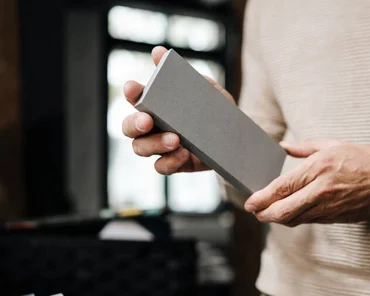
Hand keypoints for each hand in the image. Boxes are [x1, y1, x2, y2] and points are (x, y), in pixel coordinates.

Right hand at [122, 46, 235, 174]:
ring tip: (176, 139)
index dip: (131, 93)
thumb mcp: (207, 90)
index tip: (133, 88)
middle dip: (135, 123)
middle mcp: (152, 126)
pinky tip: (184, 154)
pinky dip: (169, 162)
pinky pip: (161, 167)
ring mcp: (161, 147)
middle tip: (148, 120)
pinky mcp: (174, 163)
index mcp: (157, 105)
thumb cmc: (216, 110)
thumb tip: (158, 52)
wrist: (238, 139)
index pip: (135, 98)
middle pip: (129, 127)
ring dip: (155, 144)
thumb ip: (185, 73)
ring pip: (141, 148)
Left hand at [245, 140, 369, 225]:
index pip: (282, 188)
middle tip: (255, 212)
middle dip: (265, 214)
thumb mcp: (333, 145)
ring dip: (278, 219)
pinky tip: (290, 214)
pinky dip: (296, 219)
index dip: (262, 198)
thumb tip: (284, 147)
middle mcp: (321, 191)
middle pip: (284, 211)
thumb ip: (305, 147)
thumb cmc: (364, 159)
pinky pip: (309, 221)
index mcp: (318, 169)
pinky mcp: (336, 218)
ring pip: (295, 220)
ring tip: (268, 213)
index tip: (250, 201)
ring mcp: (329, 207)